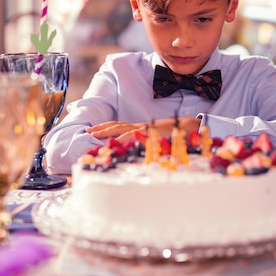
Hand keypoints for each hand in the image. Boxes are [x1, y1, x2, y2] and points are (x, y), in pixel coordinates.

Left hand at [86, 117, 200, 143]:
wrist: (188, 127)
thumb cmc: (173, 135)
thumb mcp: (156, 140)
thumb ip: (146, 143)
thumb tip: (136, 151)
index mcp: (140, 127)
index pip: (119, 125)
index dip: (105, 127)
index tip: (92, 130)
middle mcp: (140, 126)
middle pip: (116, 124)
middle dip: (101, 128)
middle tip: (87, 131)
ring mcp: (144, 128)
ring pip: (121, 127)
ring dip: (106, 131)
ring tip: (94, 134)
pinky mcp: (149, 131)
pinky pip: (134, 134)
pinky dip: (124, 137)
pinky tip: (116, 141)